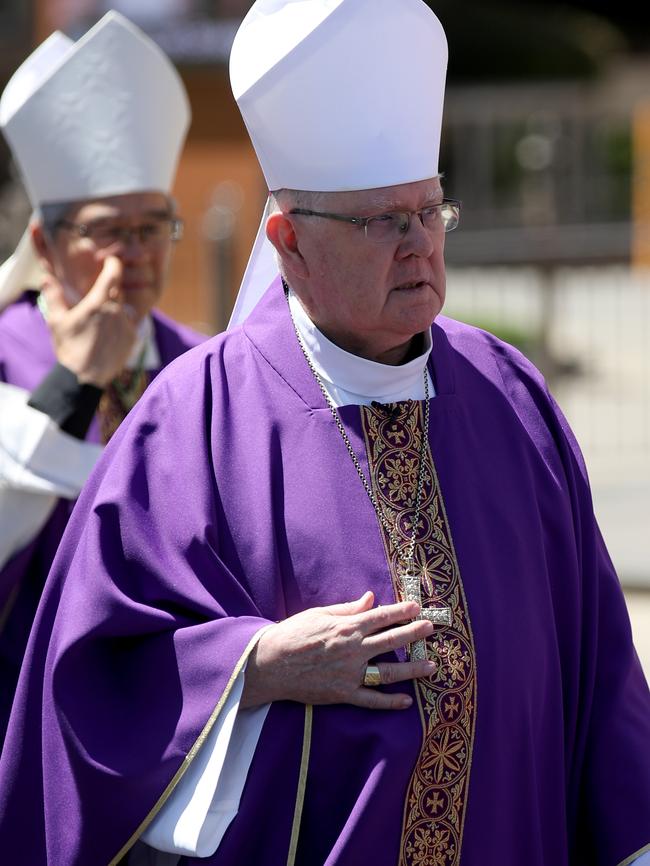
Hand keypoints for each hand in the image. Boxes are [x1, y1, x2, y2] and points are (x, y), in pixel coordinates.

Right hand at [42, 256, 137, 386]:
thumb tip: (46, 278)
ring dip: (115, 307)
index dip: (113, 264)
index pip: (112, 274)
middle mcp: (116, 311)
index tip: (110, 261)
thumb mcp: (56, 321)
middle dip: (111, 286)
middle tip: (101, 289)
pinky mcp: (132, 338)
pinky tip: (108, 332)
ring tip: (102, 317)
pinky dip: (120, 323)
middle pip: (119, 290)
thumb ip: (54, 296)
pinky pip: (129, 324)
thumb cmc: (69, 348)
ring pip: (124, 307)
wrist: (84, 378)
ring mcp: (127, 325)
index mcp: (98, 303)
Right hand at [241, 591, 437, 710]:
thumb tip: (370, 599)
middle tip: (431, 628)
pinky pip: (371, 700)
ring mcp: (349, 674)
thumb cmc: (293, 634)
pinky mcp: (343, 694)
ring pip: (388, 672)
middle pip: (391, 641)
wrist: (270, 663)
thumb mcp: (319, 614)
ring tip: (431, 666)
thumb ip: (347, 608)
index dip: (402, 612)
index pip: (381, 617)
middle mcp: (353, 649)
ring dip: (412, 669)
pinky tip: (407, 701)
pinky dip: (390, 702)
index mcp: (347, 627)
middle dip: (414, 633)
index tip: (418, 607)